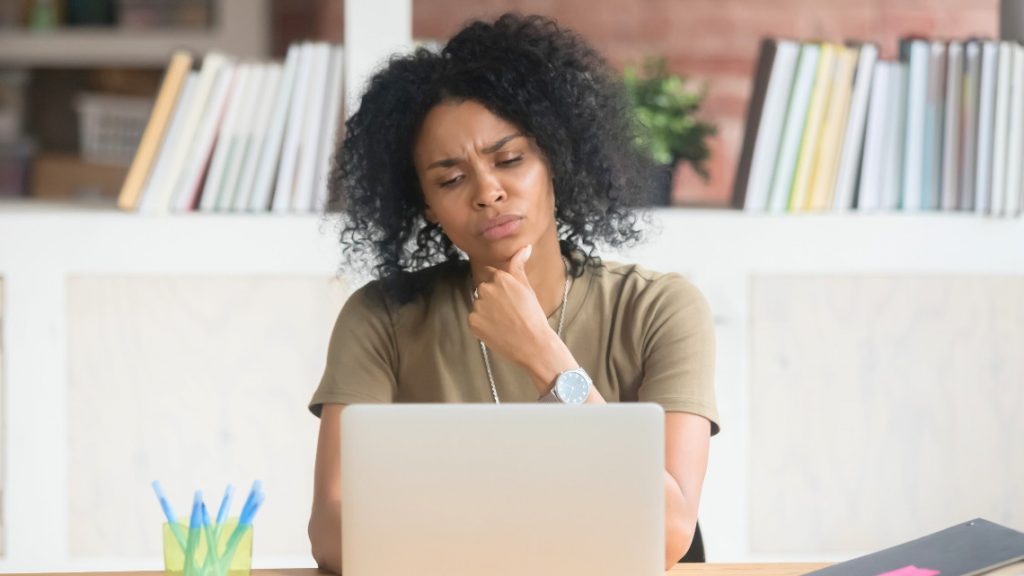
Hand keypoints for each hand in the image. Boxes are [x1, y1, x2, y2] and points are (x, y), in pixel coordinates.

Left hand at [467, 244, 552, 370]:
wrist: (533, 344)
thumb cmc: (533, 316)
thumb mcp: (527, 287)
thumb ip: (519, 265)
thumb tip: (525, 247)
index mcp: (500, 278)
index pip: (492, 275)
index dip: (501, 288)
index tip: (509, 299)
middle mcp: (486, 289)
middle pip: (484, 290)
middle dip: (493, 300)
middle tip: (509, 313)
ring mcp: (478, 306)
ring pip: (479, 305)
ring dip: (487, 312)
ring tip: (504, 323)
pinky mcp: (472, 321)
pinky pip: (475, 320)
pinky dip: (483, 325)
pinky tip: (497, 330)